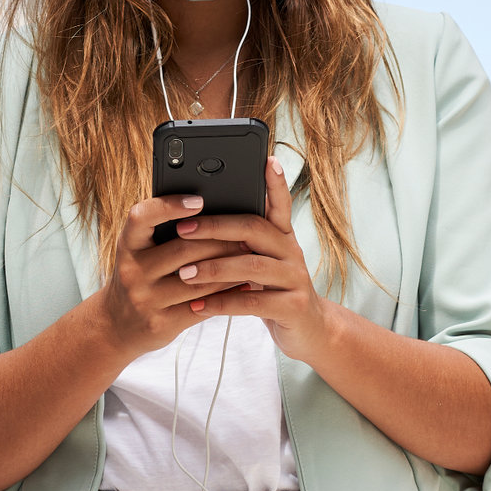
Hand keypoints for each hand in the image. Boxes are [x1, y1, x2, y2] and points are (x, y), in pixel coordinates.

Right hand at [91, 194, 255, 362]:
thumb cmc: (141, 276)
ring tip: (251, 257)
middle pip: (183, 249)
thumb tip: (214, 209)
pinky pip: (202, 306)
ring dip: (229, 268)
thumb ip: (164, 230)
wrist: (118, 324)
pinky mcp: (161, 323)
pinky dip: (227, 295)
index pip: (141, 217)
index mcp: (127, 244)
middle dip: (220, 240)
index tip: (199, 200)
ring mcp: (145, 299)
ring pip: (197, 280)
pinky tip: (245, 285)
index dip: (169, 206)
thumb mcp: (140, 250)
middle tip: (248, 234)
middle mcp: (132, 270)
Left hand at [170, 159, 342, 366]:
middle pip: (254, 230)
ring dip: (213, 268)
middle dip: (215, 227)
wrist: (309, 331)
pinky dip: (221, 303)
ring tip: (183, 273)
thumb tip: (199, 220)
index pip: (278, 204)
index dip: (274, 182)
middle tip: (181, 230)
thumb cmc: (273, 290)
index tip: (265, 159)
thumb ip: (243, 242)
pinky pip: (251, 302)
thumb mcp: (263, 261)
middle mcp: (292, 252)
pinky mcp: (292, 307)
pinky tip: (197, 306)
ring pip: (251, 266)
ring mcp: (295, 279)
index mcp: (282, 237)